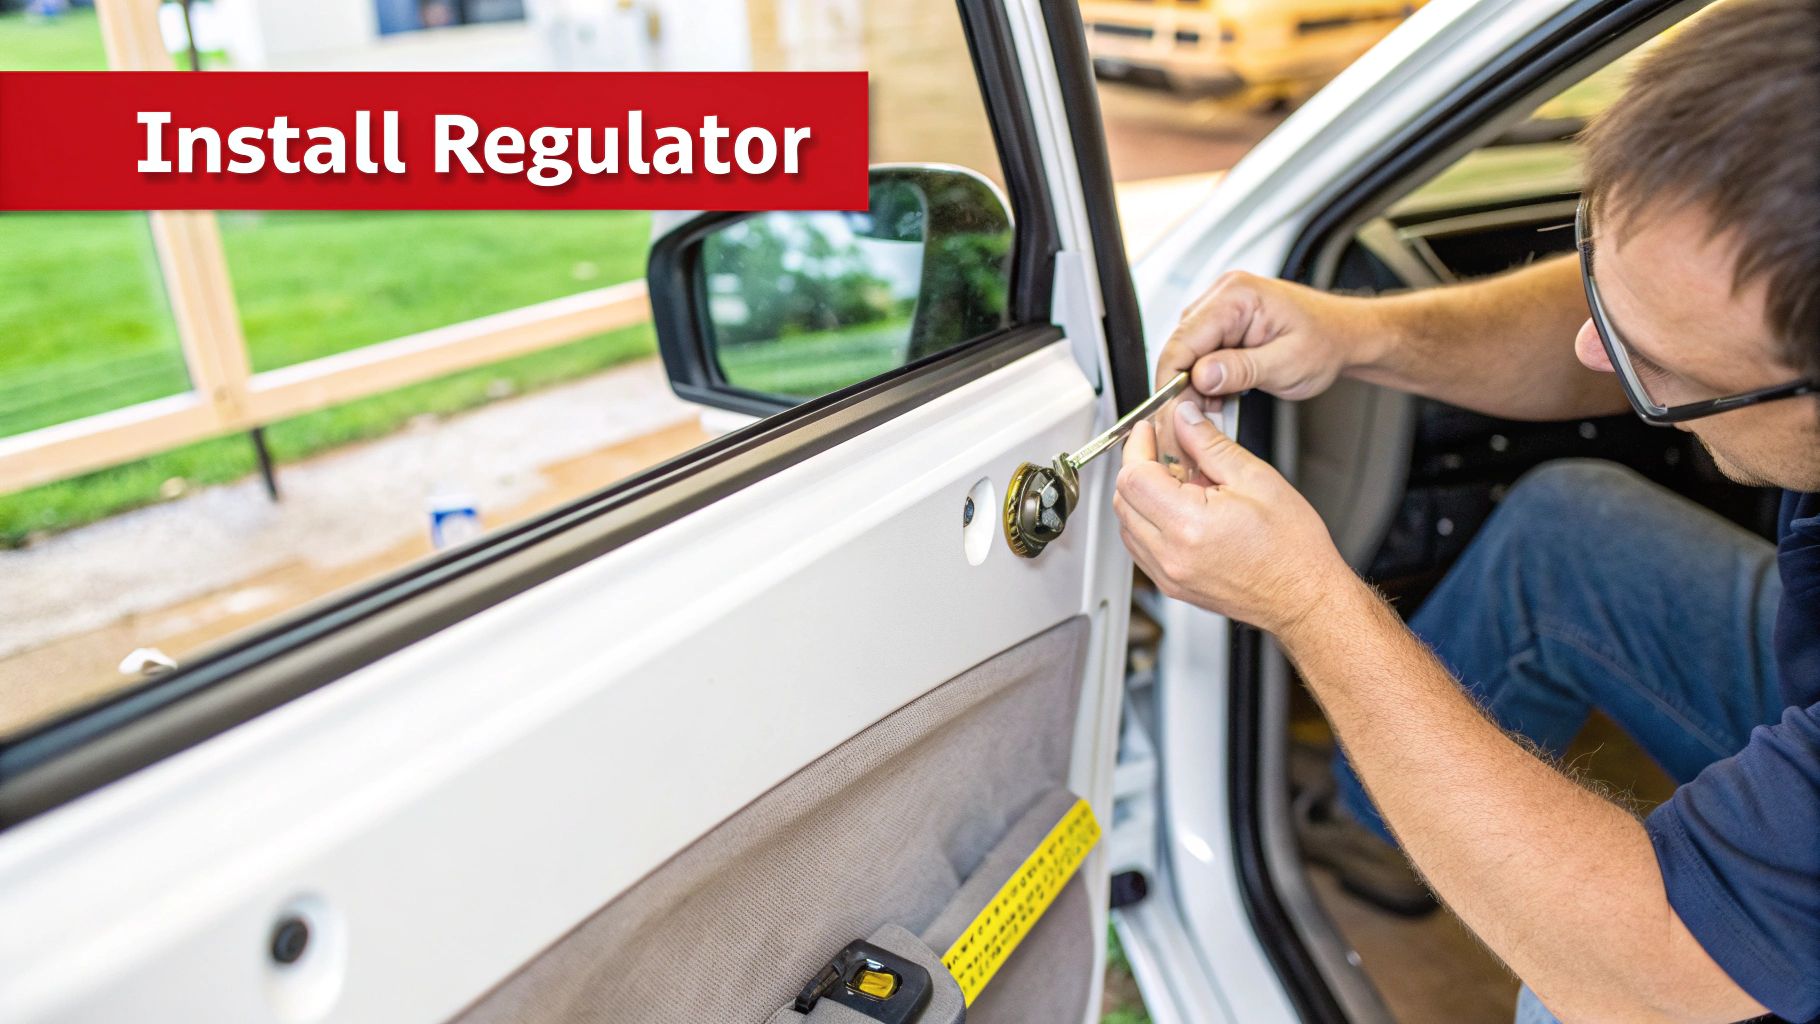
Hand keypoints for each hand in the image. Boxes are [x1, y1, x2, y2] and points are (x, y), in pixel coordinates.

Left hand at [1115, 400, 1356, 639]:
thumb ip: (1210, 444)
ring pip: (1126, 524)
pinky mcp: (1171, 585)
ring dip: (1140, 496)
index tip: (1148, 432)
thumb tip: (1185, 419)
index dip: (1138, 446)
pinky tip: (1176, 510)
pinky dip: (1147, 522)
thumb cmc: (1292, 548)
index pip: (1134, 476)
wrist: (1304, 597)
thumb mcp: (1256, 478)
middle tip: (1162, 450)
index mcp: (1189, 525)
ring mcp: (1168, 574)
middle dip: (1136, 467)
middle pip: (1123, 499)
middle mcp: (1171, 554)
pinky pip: (1140, 547)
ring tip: (1176, 482)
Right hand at [1153, 271, 1380, 457]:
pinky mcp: (1225, 323)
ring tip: (1214, 410)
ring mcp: (1223, 307)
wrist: (1348, 335)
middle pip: (1179, 347)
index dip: (1172, 381)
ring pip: (1187, 353)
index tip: (1172, 414)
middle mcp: (1224, 295)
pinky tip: (1219, 396)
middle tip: (1192, 421)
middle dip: (1182, 387)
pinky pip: (1201, 352)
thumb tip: (1200, 377)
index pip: (1183, 340)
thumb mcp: (1287, 364)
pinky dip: (1206, 379)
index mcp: (1237, 296)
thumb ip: (1241, 370)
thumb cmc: (1328, 342)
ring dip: (1194, 386)